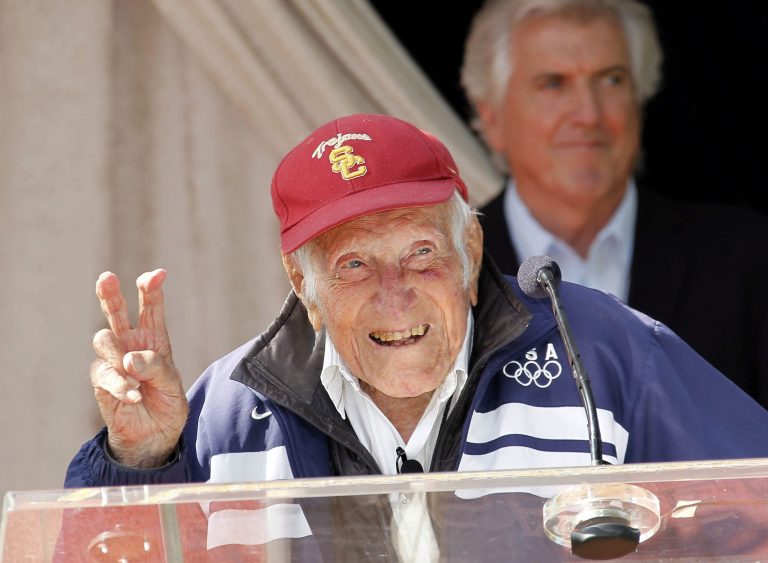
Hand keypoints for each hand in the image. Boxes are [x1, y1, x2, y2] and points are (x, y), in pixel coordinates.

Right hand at [91, 269, 188, 467]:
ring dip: (120, 354)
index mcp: (153, 338)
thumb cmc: (167, 404)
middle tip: (107, 277)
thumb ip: (157, 368)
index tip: (157, 274)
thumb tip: (130, 359)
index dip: (151, 288)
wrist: (155, 435)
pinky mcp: (102, 381)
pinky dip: (121, 385)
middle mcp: (130, 344)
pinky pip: (105, 374)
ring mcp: (113, 361)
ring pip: (103, 338)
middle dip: (110, 293)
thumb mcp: (172, 385)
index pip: (150, 307)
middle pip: (115, 311)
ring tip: (135, 374)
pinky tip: (133, 396)